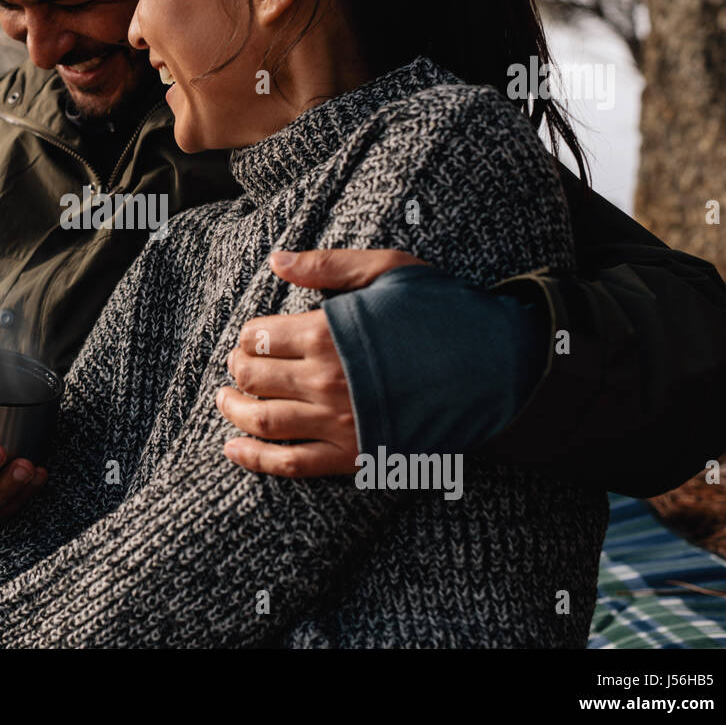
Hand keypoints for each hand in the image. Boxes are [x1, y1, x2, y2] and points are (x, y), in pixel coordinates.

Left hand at [218, 248, 427, 476]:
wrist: (500, 368)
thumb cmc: (446, 313)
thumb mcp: (390, 270)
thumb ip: (328, 266)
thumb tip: (276, 261)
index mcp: (329, 333)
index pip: (261, 336)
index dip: (249, 335)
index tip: (251, 336)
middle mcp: (325, 380)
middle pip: (255, 377)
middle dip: (238, 369)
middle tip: (236, 367)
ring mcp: (338, 423)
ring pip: (263, 421)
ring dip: (234, 411)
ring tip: (225, 401)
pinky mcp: (354, 457)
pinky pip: (290, 464)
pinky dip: (254, 459)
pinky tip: (233, 449)